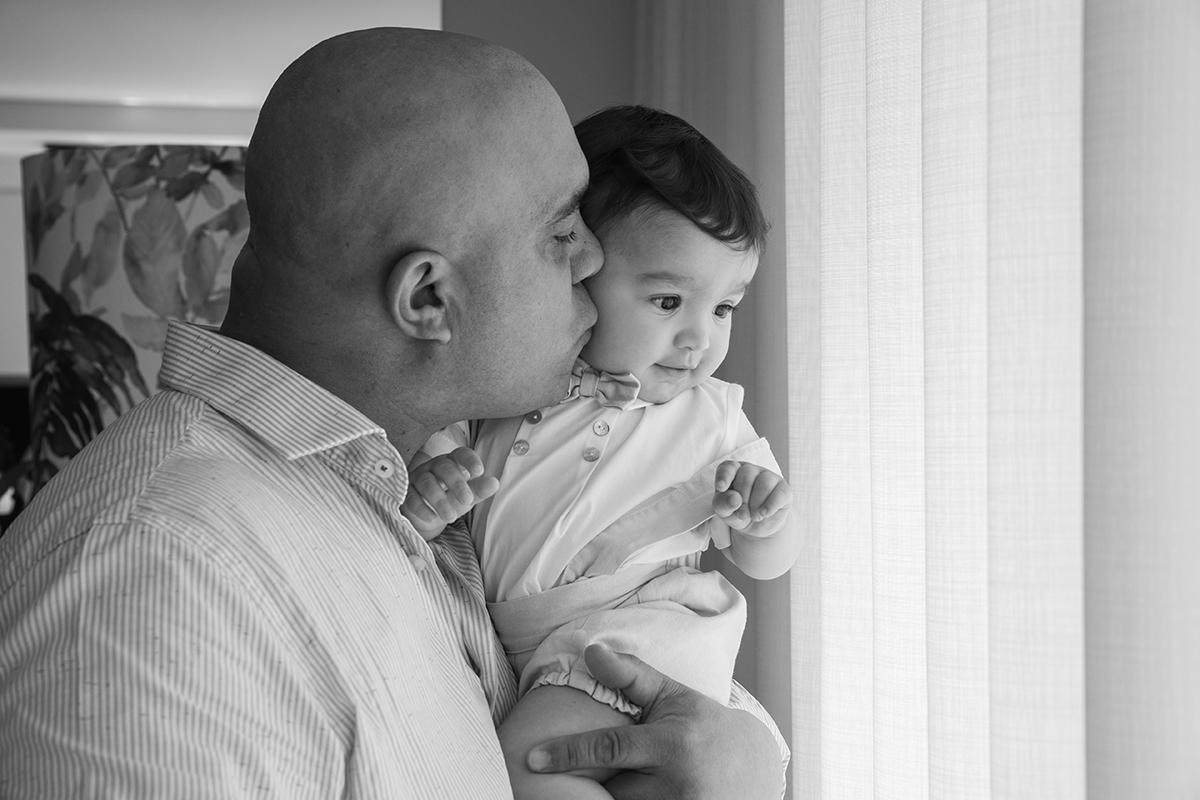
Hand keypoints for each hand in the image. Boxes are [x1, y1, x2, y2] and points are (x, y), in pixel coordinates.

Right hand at [399, 447, 498, 539]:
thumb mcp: (466, 496)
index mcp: (452, 463)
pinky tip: (432, 518)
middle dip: (457, 484)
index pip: (461, 454)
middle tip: (468, 500)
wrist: (425, 514)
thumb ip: (478, 489)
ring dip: (440, 500)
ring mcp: (417, 478)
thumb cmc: (449, 499)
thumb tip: (495, 483)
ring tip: (451, 517)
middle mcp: (434, 467)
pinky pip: (411, 497)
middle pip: (444, 468)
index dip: (470, 460)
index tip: (479, 472)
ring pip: (427, 483)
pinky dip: (422, 508)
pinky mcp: (405, 493)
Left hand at [526, 644, 782, 799]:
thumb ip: (631, 676)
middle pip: (611, 789)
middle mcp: (676, 785)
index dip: (568, 754)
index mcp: (671, 745)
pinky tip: (632, 793)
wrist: (753, 770)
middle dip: (593, 782)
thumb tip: (590, 650)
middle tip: (590, 772)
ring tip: (629, 781)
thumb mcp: (672, 696)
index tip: (532, 759)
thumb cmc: (703, 727)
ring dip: (612, 798)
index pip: (610, 749)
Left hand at [712, 461, 791, 535]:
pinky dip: (770, 506)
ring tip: (754, 516)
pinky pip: (779, 494)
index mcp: (733, 472)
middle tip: (742, 514)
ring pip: (764, 482)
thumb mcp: (725, 511)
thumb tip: (734, 499)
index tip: (721, 487)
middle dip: (742, 498)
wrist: (757, 527)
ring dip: (756, 503)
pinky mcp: (783, 490)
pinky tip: (764, 514)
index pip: (728, 466)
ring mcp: (769, 477)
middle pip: (746, 475)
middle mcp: (751, 470)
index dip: (725, 476)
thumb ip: (723, 504)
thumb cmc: (737, 512)